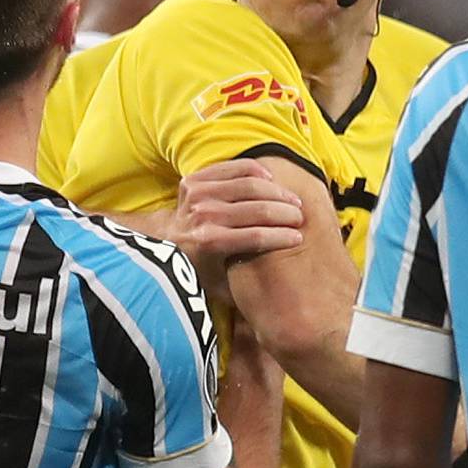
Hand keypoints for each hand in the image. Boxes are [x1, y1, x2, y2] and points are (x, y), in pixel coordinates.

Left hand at [161, 160, 305, 302]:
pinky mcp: (194, 180)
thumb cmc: (199, 268)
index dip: (282, 236)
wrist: (165, 242)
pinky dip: (256, 171)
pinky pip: (234, 168)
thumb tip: (278, 299)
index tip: (299, 237)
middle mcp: (202, 218)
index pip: (256, 237)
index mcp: (209, 245)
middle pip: (258, 210)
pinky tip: (271, 181)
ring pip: (250, 185)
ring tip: (292, 201)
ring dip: (277, 192)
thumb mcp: (220, 286)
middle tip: (301, 217)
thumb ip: (245, 289)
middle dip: (286, 214)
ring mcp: (197, 196)